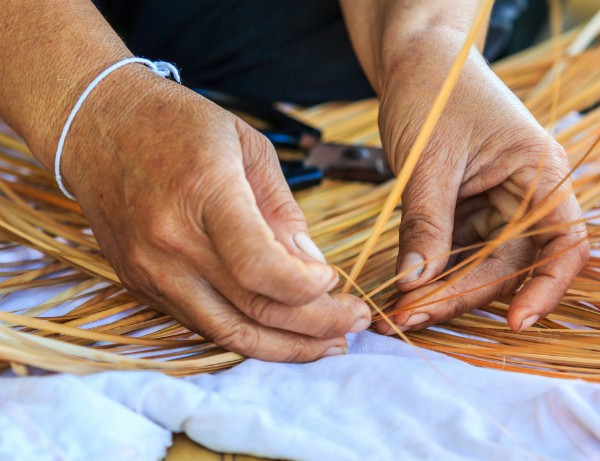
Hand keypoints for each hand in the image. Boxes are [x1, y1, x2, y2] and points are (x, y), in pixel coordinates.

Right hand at [62, 68, 370, 360]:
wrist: (97, 128)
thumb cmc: (178, 125)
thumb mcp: (247, 147)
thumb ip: (282, 212)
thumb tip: (312, 267)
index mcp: (205, 194)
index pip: (262, 269)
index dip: (308, 287)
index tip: (333, 280)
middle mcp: (172, 242)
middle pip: (255, 309)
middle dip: (316, 325)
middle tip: (354, 321)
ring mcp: (151, 270)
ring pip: (230, 333)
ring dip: (286, 347)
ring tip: (329, 343)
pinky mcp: (141, 284)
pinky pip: (204, 325)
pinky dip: (248, 335)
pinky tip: (280, 332)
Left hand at [375, 35, 588, 333]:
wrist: (414, 63)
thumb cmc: (435, 92)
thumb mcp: (430, 161)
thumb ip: (428, 223)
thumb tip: (417, 283)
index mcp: (538, 175)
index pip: (561, 243)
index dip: (545, 286)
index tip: (514, 321)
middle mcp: (522, 196)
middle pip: (504, 265)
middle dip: (457, 295)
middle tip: (407, 317)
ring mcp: (490, 205)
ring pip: (474, 264)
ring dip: (437, 291)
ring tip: (396, 314)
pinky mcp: (461, 210)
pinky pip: (451, 251)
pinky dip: (427, 272)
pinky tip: (401, 291)